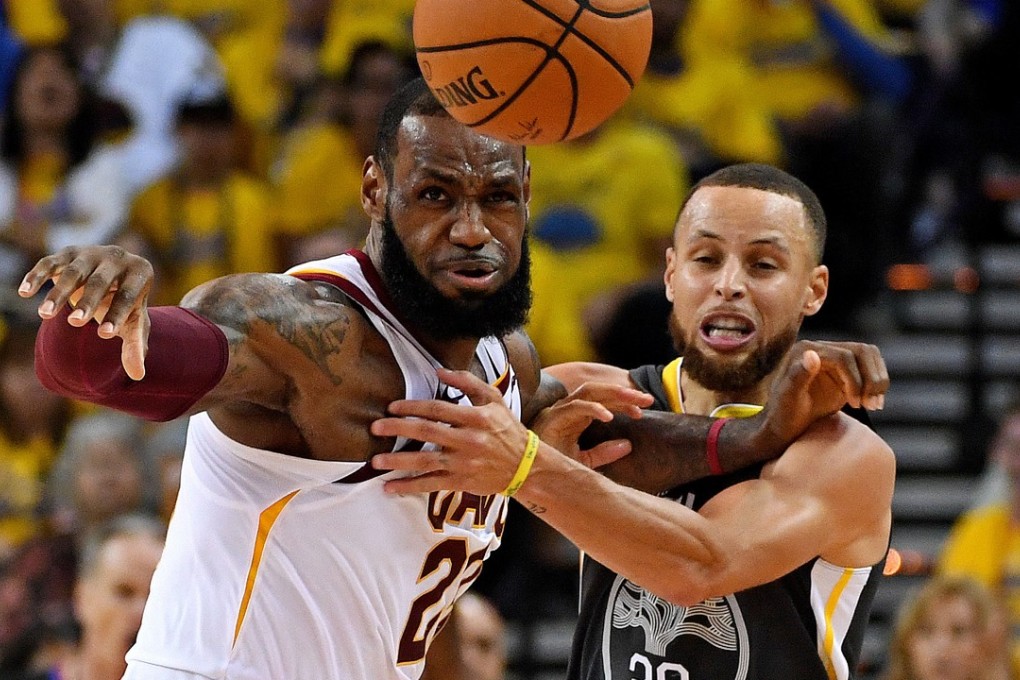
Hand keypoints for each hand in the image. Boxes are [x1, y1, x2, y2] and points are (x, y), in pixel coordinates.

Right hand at [18, 245, 154, 380]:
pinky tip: (25, 293)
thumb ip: (135, 345)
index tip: (105, 334)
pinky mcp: (67, 253)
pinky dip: (36, 277)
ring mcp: (90, 253)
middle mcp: (117, 257)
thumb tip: (138, 375)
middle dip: (87, 302)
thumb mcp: (134, 322)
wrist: (113, 276)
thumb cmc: (125, 304)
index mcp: (140, 272)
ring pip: (72, 272)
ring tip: (45, 316)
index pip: (129, 295)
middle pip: (100, 281)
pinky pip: (49, 263)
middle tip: (75, 323)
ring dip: (58, 293)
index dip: (117, 314)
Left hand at [369, 369, 649, 495]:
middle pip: (427, 432)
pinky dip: (409, 487)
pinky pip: (431, 485)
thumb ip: (467, 383)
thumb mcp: (494, 400)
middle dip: (398, 429)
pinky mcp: (461, 482)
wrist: (526, 466)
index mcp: (475, 417)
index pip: (438, 409)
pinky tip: (389, 488)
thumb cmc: (506, 428)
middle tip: (375, 427)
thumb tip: (438, 371)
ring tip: (376, 461)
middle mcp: (468, 440)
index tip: (392, 406)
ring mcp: (464, 463)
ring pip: (425, 461)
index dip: (413, 406)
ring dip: (398, 461)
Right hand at [530, 381, 652, 468]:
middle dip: (624, 394)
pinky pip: (574, 407)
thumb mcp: (582, 462)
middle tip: (648, 400)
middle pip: (599, 392)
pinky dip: (592, 409)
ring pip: (588, 392)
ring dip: (613, 395)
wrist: (524, 477)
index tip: (642, 413)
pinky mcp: (552, 418)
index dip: (623, 403)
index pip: (603, 401)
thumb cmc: (549, 468)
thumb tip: (628, 445)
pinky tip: (608, 417)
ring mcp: (559, 411)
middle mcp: (567, 409)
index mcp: (575, 416)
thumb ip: (604, 453)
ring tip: (634, 403)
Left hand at [760, 339, 887, 446]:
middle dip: (871, 378)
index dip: (855, 379)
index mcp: (805, 350)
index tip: (855, 404)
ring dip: (878, 379)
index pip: (843, 356)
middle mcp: (820, 349)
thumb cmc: (784, 414)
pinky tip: (874, 402)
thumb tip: (812, 354)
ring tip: (874, 405)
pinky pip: (869, 366)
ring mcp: (833, 357)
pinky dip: (877, 382)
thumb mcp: (788, 398)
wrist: (785, 424)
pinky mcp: (844, 370)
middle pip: (861, 351)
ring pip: (869, 355)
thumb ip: (798, 376)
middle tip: (870, 405)